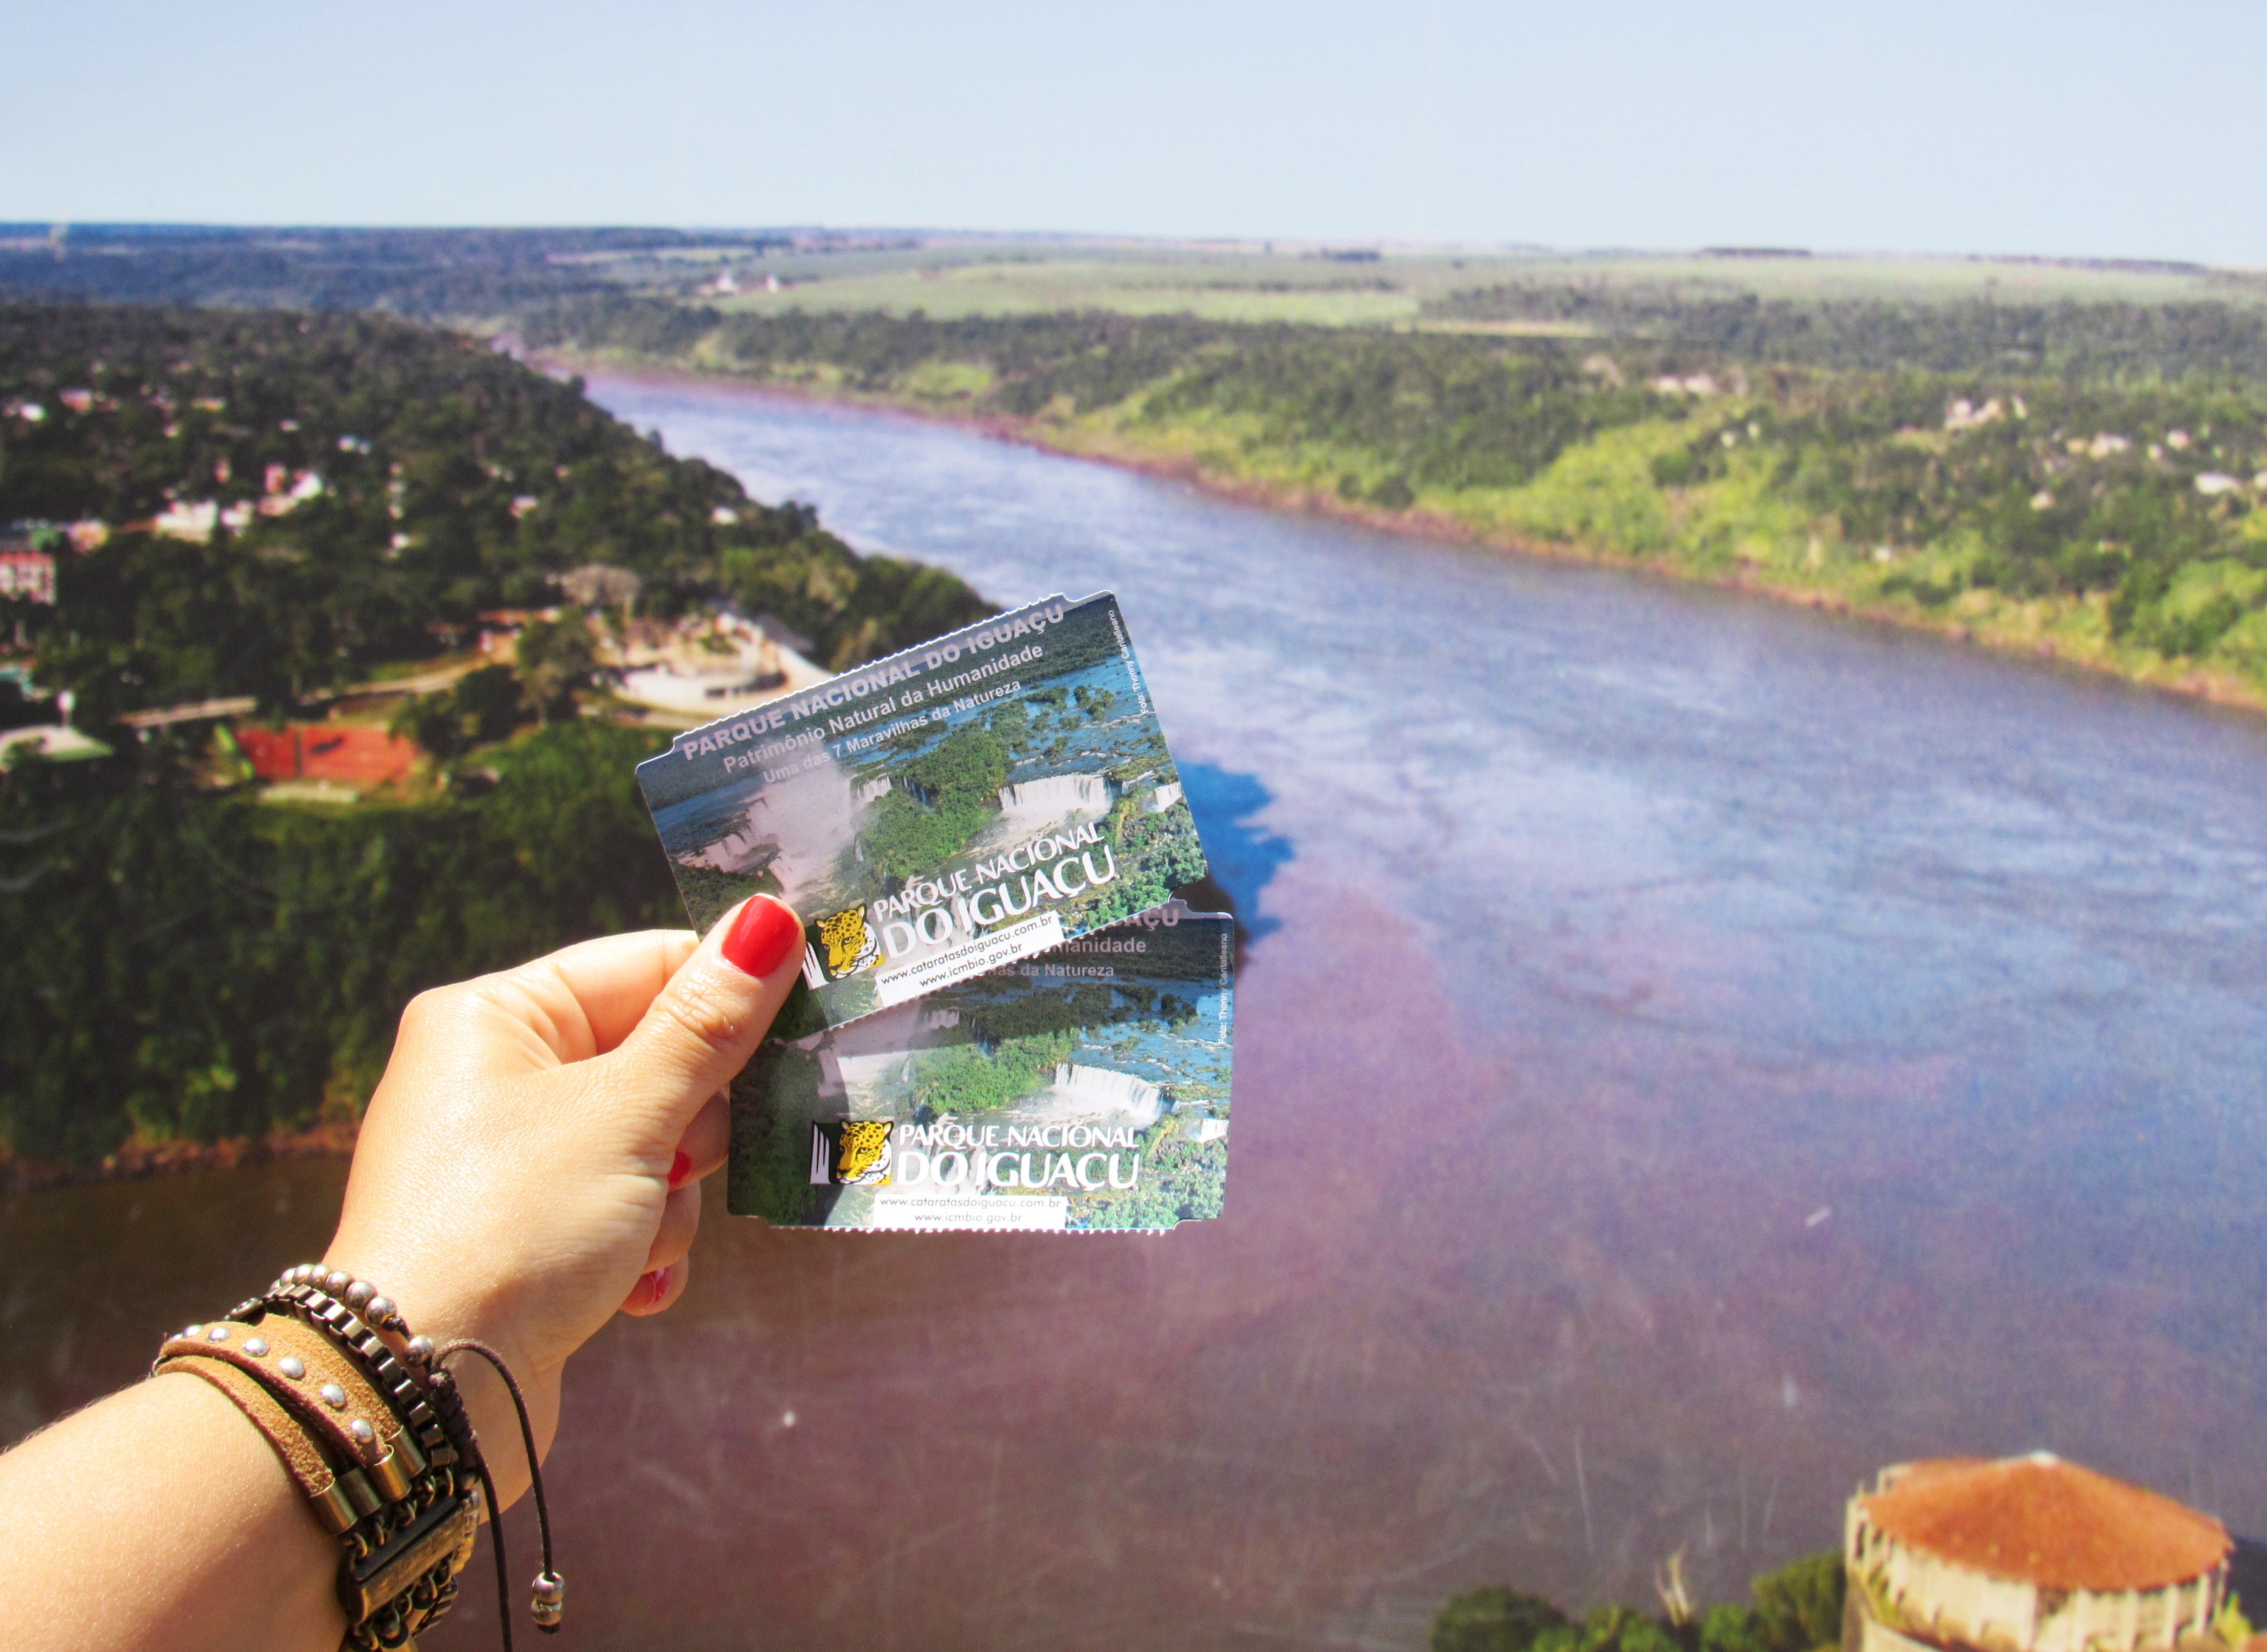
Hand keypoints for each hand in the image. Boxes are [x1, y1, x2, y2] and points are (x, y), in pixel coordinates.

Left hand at [321, 895, 802, 1507]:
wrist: (423, 1392)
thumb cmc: (515, 1227)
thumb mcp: (629, 1115)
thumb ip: (708, 1024)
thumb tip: (769, 920)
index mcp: (496, 1017)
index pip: (645, 966)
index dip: (725, 1000)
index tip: (799, 1032)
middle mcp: (492, 1077)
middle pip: (655, 1061)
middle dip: (691, 1127)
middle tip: (682, 1164)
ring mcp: (507, 1161)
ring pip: (651, 1147)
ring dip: (670, 1203)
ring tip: (636, 1242)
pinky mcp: (523, 1236)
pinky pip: (621, 1214)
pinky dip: (639, 1249)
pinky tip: (627, 1288)